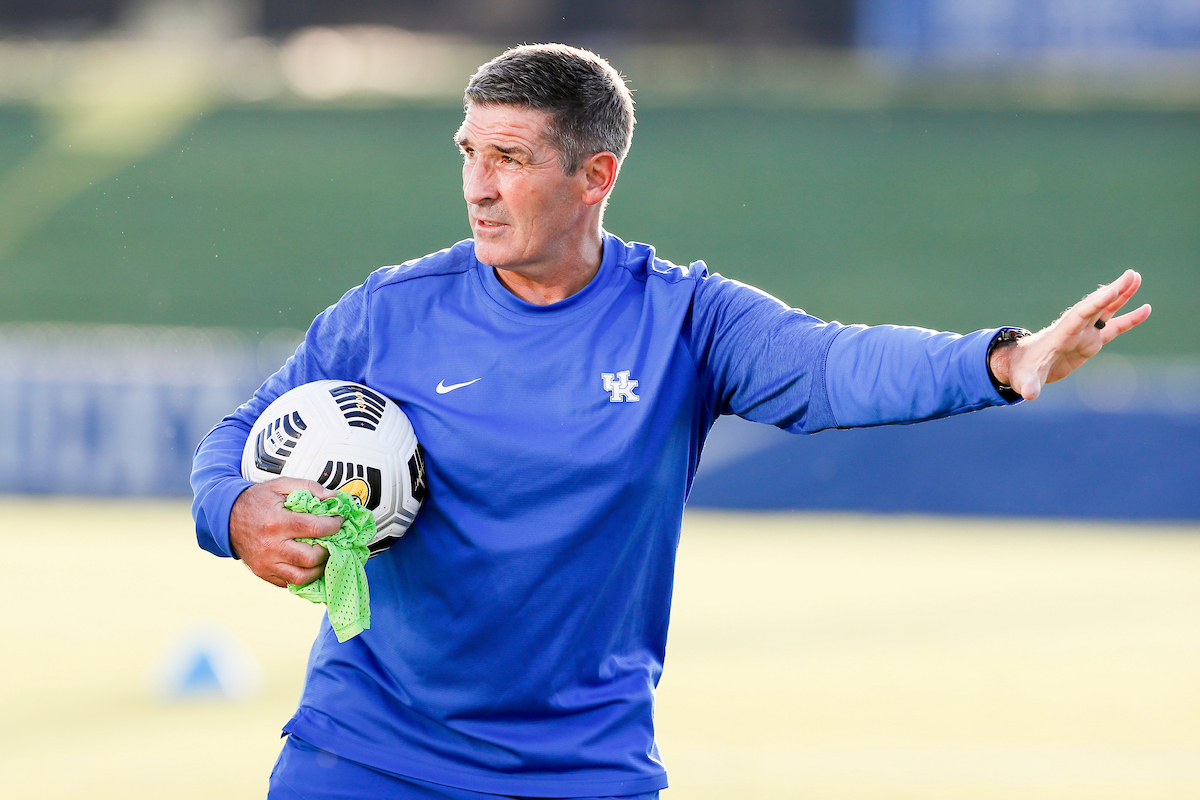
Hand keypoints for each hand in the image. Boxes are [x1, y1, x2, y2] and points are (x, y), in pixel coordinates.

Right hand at [229, 477, 342, 587]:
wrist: (226, 516)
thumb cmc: (257, 500)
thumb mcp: (281, 485)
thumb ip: (309, 488)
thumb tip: (334, 497)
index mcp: (277, 522)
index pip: (315, 528)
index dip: (334, 525)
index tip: (339, 520)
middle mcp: (271, 546)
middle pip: (310, 558)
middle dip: (328, 550)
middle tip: (332, 541)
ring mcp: (266, 563)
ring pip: (302, 577)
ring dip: (319, 568)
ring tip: (323, 555)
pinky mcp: (263, 573)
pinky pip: (289, 583)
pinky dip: (304, 576)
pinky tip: (310, 564)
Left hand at [991, 269, 1150, 400]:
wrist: (1023, 365)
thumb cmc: (1024, 371)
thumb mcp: (1025, 380)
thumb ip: (1029, 385)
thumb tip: (1029, 395)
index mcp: (1061, 335)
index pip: (1080, 316)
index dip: (1096, 303)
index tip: (1112, 290)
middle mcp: (1075, 330)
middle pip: (1096, 307)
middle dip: (1112, 292)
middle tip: (1131, 274)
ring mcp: (1084, 334)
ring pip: (1106, 311)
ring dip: (1121, 296)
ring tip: (1136, 277)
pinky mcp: (1091, 342)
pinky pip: (1114, 328)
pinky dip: (1129, 319)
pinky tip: (1146, 309)